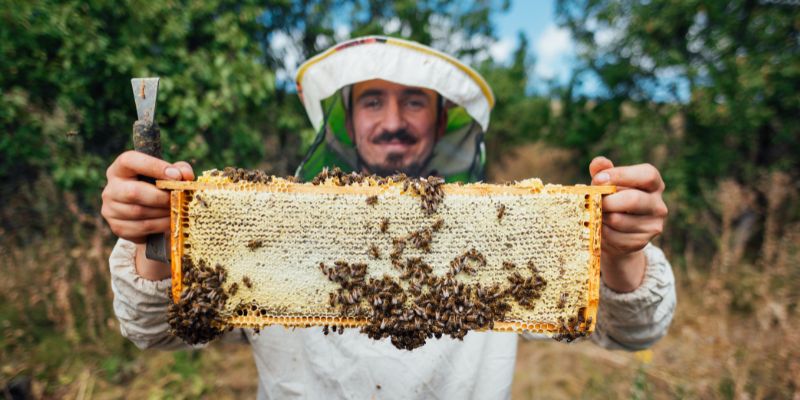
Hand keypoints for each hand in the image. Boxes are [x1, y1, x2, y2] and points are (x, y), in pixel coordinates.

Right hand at [101, 151, 193, 242]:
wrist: (148, 215)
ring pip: (139, 212)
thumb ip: (180, 170)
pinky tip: (171, 221)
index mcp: (121, 168)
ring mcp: (111, 209)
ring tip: (179, 210)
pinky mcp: (117, 227)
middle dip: (162, 197)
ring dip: (164, 213)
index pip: (130, 161)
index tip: (177, 176)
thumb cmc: (159, 188)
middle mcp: (111, 188)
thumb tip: (186, 175)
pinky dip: (161, 225)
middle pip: (134, 192)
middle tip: (180, 199)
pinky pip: (142, 228)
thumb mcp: (168, 175)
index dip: (154, 167)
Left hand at [590, 156, 667, 291]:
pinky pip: (615, 236)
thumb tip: (598, 163)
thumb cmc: (611, 198)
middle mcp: (658, 204)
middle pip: (633, 200)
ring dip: (601, 216)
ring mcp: (653, 225)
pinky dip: (602, 231)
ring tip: (595, 213)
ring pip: (619, 220)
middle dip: (607, 200)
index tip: (598, 179)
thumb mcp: (607, 182)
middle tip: (592, 200)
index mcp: (654, 184)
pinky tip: (600, 226)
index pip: (647, 175)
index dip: (621, 175)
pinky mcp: (641, 242)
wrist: (615, 231)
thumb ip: (603, 170)